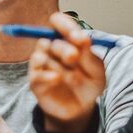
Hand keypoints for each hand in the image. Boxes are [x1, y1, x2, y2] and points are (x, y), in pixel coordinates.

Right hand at [27, 12, 106, 132]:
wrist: (80, 109)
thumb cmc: (88, 84)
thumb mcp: (96, 71)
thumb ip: (90, 56)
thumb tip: (84, 38)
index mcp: (67, 41)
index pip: (59, 22)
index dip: (64, 25)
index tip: (75, 35)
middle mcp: (52, 49)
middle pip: (50, 39)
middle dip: (64, 47)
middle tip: (74, 57)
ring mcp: (42, 64)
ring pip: (41, 54)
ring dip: (56, 62)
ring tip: (70, 74)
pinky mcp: (36, 80)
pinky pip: (36, 73)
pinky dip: (47, 75)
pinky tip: (57, 79)